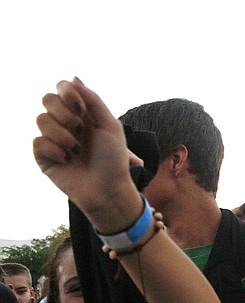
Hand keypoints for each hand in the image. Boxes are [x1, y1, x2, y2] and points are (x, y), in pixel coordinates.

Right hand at [33, 78, 139, 232]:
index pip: (62, 88)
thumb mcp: (110, 126)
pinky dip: (55, 150)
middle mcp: (65, 123)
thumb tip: (74, 77)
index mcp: (82, 114)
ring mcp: (53, 139)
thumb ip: (93, 100)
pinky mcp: (44, 157)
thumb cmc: (114, 160)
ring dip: (62, 134)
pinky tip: (68, 160)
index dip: (67, 92)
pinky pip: (38, 142)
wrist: (108, 190)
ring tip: (77, 151)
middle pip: (47, 99)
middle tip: (82, 131)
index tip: (81, 107)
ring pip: (41, 119)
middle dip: (65, 113)